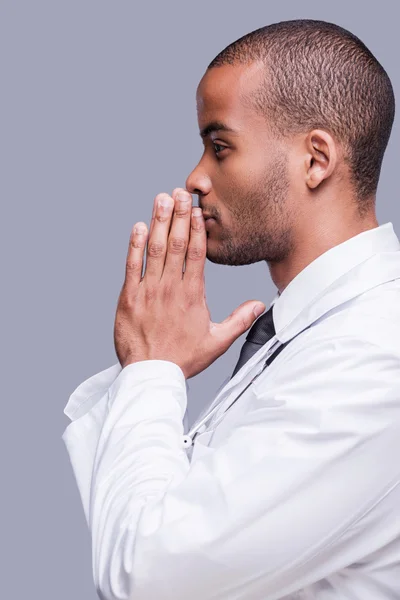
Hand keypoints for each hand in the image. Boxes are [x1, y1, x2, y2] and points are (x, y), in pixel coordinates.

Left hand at [113, 188, 265, 378]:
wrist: (150, 374)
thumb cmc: (182, 359)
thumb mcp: (216, 342)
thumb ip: (239, 321)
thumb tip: (259, 305)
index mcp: (192, 295)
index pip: (197, 254)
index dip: (197, 229)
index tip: (198, 210)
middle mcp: (171, 288)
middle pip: (177, 244)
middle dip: (179, 215)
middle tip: (181, 192)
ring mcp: (148, 290)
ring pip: (155, 249)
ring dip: (159, 222)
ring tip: (161, 199)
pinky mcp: (129, 297)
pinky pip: (132, 265)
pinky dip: (134, 245)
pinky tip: (138, 226)